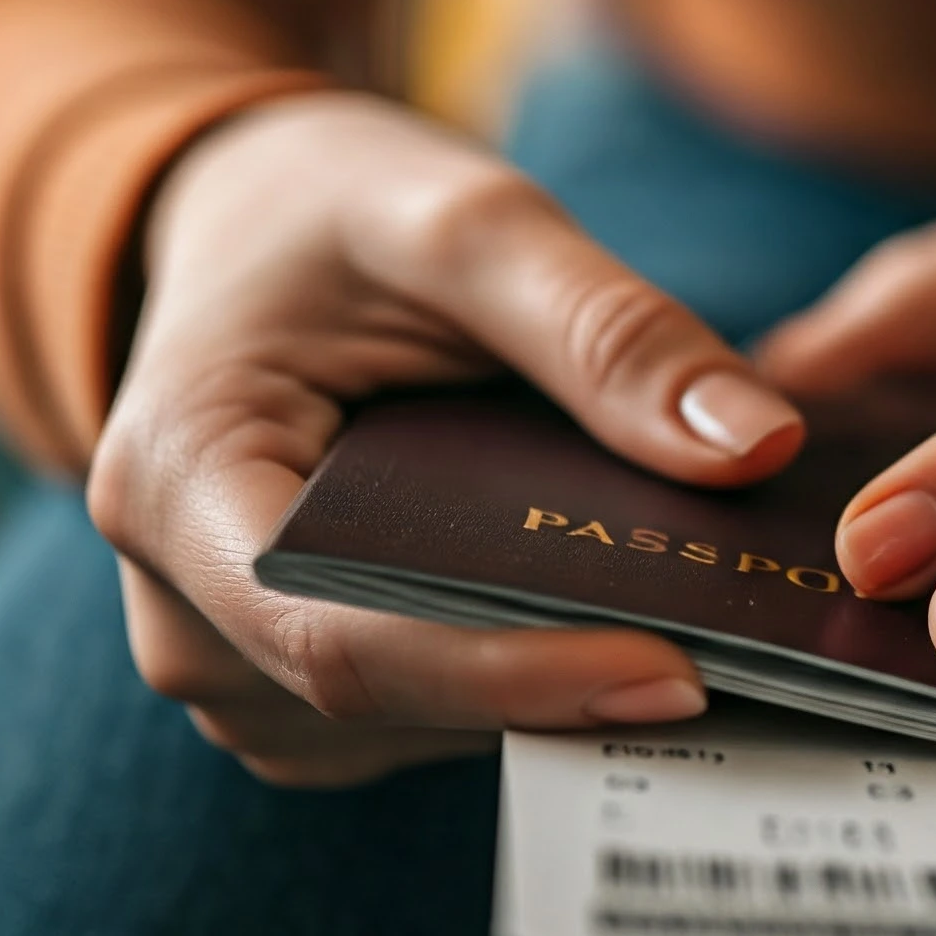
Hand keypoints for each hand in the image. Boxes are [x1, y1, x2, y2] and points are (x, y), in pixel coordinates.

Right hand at [88, 91, 804, 785]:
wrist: (259, 227)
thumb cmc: (340, 212)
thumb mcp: (467, 221)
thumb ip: (605, 326)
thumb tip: (757, 447)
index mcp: (179, 484)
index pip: (341, 639)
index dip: (510, 674)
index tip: (674, 668)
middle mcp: (184, 610)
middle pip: (393, 695)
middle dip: (569, 679)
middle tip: (753, 651)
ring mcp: (242, 662)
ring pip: (423, 723)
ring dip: (564, 683)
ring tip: (709, 616)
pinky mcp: (307, 678)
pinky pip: (432, 712)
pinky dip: (537, 669)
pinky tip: (635, 608)